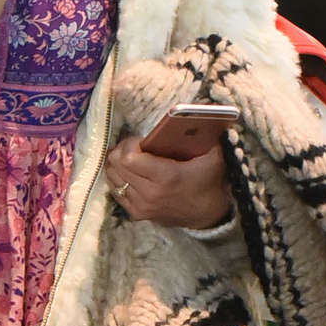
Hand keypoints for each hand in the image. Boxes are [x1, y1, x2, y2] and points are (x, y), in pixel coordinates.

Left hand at [104, 134, 231, 230]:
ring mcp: (141, 206)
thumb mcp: (213, 155)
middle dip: (121, 149)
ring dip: (117, 164)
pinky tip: (127, 171)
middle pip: (116, 165)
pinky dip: (118, 178)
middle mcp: (150, 193)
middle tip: (133, 145)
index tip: (141, 139)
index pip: (128, 157)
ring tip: (128, 156)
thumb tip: (199, 110)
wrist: (208, 215)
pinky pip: (115, 191)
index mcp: (166, 176)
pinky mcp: (137, 214)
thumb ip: (205, 134)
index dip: (130, 143)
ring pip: (112, 177)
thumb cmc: (210, 181)